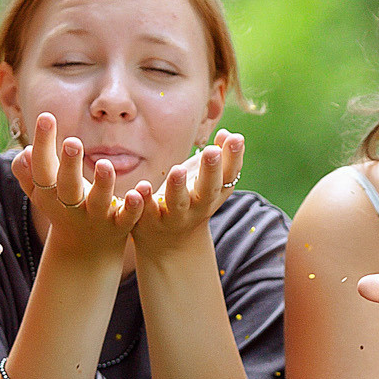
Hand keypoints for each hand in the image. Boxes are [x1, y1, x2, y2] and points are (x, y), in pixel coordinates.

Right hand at [11, 112, 141, 264]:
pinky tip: (139, 192)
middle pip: (67, 186)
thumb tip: (25, 153)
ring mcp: (95, 217)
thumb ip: (29, 173)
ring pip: (99, 201)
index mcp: (49, 194)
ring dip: (102, 184)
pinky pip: (126, 218)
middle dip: (69, 165)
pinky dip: (133, 207)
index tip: (46, 116)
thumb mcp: (43, 193)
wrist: (84, 251)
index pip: (42, 167)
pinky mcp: (118, 227)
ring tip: (104, 164)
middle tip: (73, 142)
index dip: (42, 143)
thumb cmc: (62, 208)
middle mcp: (70, 206)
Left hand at [129, 129, 244, 256]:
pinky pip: (146, 211)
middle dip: (211, 171)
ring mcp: (173, 216)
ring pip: (177, 204)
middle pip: (207, 191)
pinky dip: (143, 200)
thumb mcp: (207, 181)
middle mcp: (197, 207)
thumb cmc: (191, 201)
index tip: (236, 139)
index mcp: (214, 194)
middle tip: (213, 151)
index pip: (228, 176)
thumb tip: (229, 134)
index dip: (234, 159)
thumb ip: (220, 158)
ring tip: (179, 170)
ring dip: (178, 188)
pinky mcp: (149, 221)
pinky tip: (141, 186)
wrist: (169, 244)